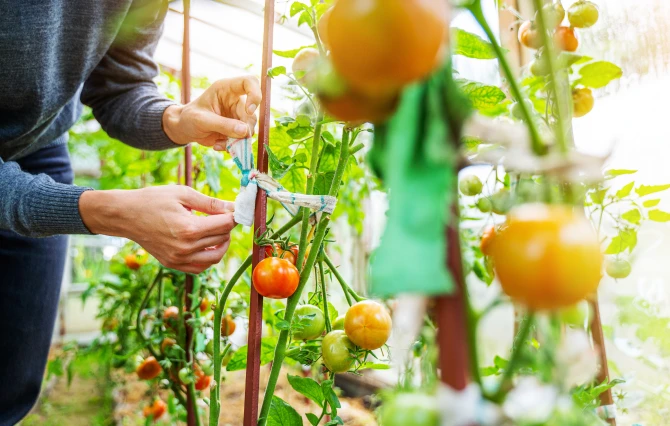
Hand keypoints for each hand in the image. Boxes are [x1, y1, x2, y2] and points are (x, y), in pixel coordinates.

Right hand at [80, 186, 237, 273]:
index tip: (235, 210)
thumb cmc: (152, 200)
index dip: (233, 216)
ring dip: (222, 244)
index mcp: (189, 229)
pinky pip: (200, 267)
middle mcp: (185, 248)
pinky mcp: (173, 264)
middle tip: (224, 216)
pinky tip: (206, 244)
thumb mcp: (183, 194)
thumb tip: (233, 207)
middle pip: (222, 240)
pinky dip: (208, 258)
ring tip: (217, 230)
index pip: (225, 225)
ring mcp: (178, 259)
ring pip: (214, 258)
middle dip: (228, 227)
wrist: (125, 215)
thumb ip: (210, 203)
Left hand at [162, 75, 261, 149]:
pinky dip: (233, 146)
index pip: (250, 82)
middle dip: (245, 127)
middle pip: (252, 112)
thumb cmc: (189, 118)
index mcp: (226, 89)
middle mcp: (235, 100)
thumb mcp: (202, 120)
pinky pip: (243, 139)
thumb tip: (245, 131)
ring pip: (250, 127)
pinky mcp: (237, 129)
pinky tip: (219, 145)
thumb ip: (223, 125)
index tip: (249, 111)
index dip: (255, 94)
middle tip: (235, 138)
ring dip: (238, 140)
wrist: (184, 129)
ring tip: (221, 144)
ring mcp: (237, 115)